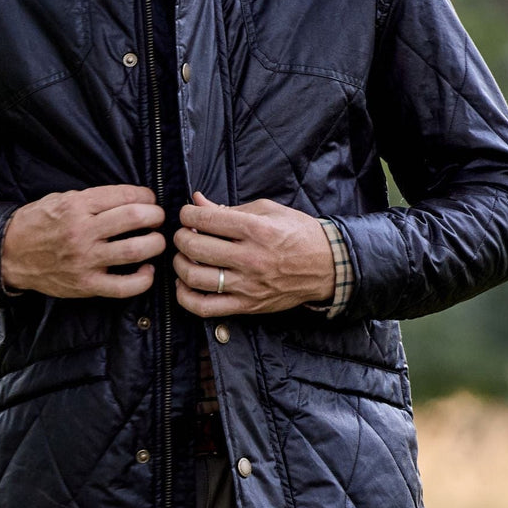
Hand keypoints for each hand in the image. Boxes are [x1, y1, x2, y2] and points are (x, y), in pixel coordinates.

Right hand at [1, 185, 165, 298]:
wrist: (11, 254)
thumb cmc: (38, 223)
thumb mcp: (60, 199)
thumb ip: (92, 199)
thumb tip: (129, 198)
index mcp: (77, 206)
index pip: (124, 195)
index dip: (145, 195)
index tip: (149, 199)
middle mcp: (83, 231)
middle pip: (135, 219)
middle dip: (155, 215)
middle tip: (158, 217)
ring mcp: (85, 260)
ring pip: (135, 250)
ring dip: (155, 244)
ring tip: (156, 240)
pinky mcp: (86, 285)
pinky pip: (124, 286)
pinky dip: (143, 279)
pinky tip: (146, 270)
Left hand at [173, 192, 335, 317]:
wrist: (328, 266)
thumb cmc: (298, 233)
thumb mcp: (268, 210)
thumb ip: (230, 207)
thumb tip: (198, 200)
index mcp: (255, 229)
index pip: (205, 218)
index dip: (187, 213)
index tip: (188, 214)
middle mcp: (250, 257)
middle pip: (194, 246)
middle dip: (180, 236)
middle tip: (184, 233)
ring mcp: (247, 285)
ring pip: (194, 277)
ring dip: (179, 264)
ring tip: (184, 256)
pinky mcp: (247, 306)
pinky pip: (204, 307)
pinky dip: (186, 296)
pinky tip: (186, 283)